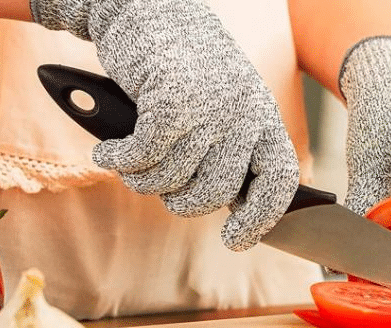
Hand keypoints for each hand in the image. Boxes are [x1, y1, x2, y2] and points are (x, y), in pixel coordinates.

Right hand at [31, 0, 298, 250]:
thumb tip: (228, 205)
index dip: (262, 218)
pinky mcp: (170, 102)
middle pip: (215, 193)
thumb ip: (230, 146)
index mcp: (262, 116)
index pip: (280, 179)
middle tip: (163, 189)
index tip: (236, 241)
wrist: (151, 8)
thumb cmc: (184, 65)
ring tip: (132, 160)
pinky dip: (118, 160)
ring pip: (172, 179)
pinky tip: (110, 151)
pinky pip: (141, 158)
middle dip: (182, 203)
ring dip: (142, 179)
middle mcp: (243, 113)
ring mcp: (209, 108)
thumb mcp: (223, 101)